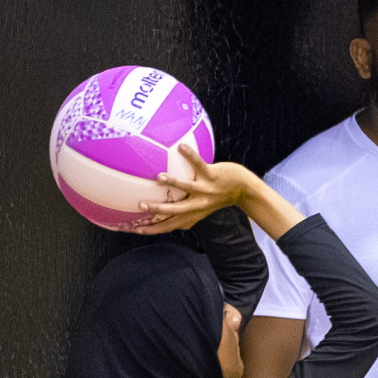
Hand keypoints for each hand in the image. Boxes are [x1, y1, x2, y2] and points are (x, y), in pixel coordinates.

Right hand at [125, 145, 254, 234]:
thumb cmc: (219, 198)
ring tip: (159, 178)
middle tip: (140, 204)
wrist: (244, 190)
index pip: (169, 226)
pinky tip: (181, 147)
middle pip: (175, 211)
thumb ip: (188, 216)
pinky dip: (190, 155)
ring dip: (173, 183)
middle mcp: (198, 204)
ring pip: (186, 188)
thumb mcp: (202, 210)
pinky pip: (199, 164)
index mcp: (193, 214)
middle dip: (158, 209)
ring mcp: (206, 190)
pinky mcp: (212, 176)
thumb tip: (171, 224)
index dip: (152, 230)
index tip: (134, 230)